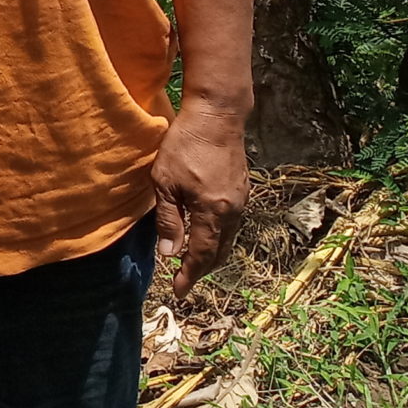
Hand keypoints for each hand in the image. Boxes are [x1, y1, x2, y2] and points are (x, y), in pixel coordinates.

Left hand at [152, 98, 248, 298]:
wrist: (217, 115)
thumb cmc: (185, 145)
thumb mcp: (165, 182)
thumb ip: (168, 219)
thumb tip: (169, 254)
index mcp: (213, 213)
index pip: (201, 255)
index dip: (189, 275)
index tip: (178, 292)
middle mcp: (233, 212)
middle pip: (219, 252)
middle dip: (201, 269)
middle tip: (183, 280)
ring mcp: (241, 201)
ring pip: (227, 240)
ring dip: (210, 254)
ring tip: (191, 262)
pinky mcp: (242, 191)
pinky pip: (231, 225)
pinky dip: (217, 237)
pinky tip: (204, 234)